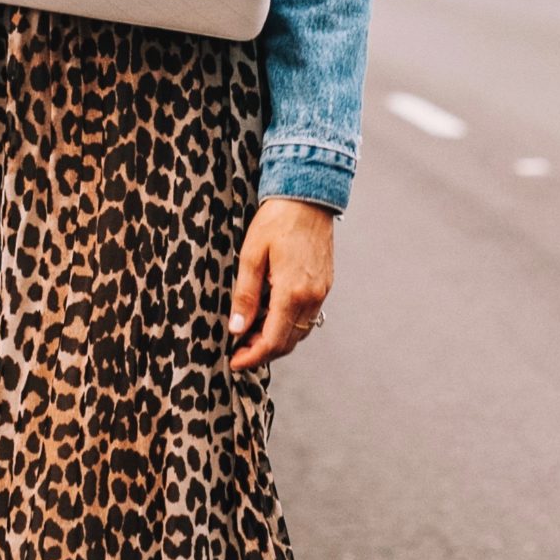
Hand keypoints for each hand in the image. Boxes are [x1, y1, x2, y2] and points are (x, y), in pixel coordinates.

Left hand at [227, 198, 335, 372]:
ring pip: (299, 332)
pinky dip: (288, 325)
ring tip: (250, 335)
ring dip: (276, 340)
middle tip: (238, 352)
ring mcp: (321, 292)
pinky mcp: (324, 285)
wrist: (308, 196)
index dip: (252, 357)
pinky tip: (269, 318)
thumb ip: (245, 295)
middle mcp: (312, 297)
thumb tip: (237, 328)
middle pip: (288, 342)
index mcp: (292, 291)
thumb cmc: (276, 220)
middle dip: (262, 352)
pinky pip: (307, 316)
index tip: (235, 363)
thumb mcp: (251, 255)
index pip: (273, 340)